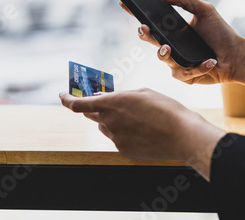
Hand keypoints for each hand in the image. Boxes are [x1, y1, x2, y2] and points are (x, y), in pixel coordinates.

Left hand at [60, 89, 225, 179]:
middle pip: (91, 115)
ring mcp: (115, 138)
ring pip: (105, 127)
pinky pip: (117, 139)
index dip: (67, 99)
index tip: (63, 95)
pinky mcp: (124, 150)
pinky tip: (141, 129)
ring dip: (111, 120)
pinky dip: (123, 132)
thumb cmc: (165, 109)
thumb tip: (108, 101)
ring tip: (134, 117)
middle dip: (94, 108)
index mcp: (111, 103)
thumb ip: (120, 96)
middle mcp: (108, 122)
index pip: (78, 104)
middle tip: (103, 102)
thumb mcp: (141, 93)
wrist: (182, 134)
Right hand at [120, 0, 244, 83]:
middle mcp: (171, 46)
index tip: (124, 3)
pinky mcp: (185, 77)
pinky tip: (210, 61)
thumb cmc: (220, 33)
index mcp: (173, 30)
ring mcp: (176, 62)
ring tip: (170, 48)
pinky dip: (198, 66)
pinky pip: (183, 73)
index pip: (151, 21)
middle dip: (144, 35)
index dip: (136, 13)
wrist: (236, 55)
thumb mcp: (205, 10)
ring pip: (164, 59)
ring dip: (166, 54)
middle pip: (150, 41)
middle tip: (144, 29)